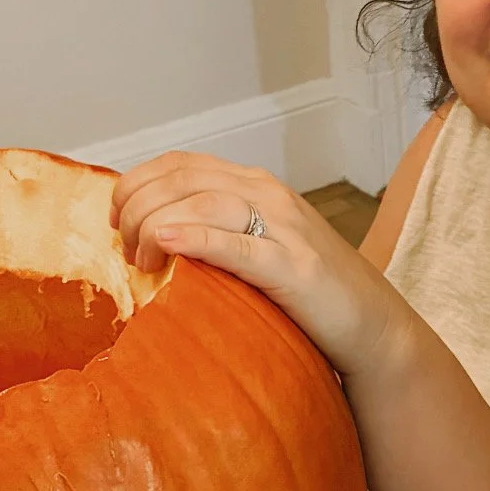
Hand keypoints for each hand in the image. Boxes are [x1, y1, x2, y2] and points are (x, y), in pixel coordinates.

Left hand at [110, 152, 404, 377]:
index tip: (116, 219)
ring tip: (142, 259)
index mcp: (256, 185)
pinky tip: (166, 241)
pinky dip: (194, 237)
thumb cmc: (309, 294)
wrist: (372, 326)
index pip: (181, 163)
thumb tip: (154, 240)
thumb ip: (218, 232)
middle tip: (127, 249)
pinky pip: (235, 243)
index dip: (137, 183)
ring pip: (201, 202)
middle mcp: (267, 194)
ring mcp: (283, 227)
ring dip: (156, 225)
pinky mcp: (292, 265)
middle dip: (138, 207)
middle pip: (181, 179)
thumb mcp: (259, 248)